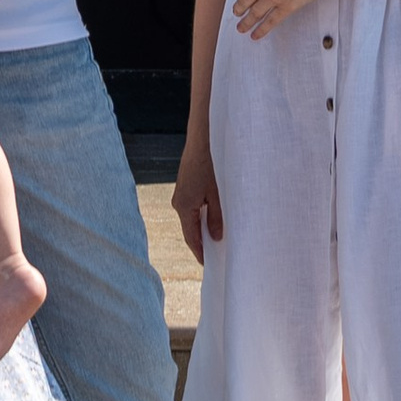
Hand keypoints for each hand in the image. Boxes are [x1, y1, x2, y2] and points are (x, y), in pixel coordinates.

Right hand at [172, 136, 223, 263]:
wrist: (204, 134)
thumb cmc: (212, 162)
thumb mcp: (219, 195)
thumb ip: (218, 218)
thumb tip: (217, 237)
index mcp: (184, 206)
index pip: (191, 237)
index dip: (201, 253)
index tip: (210, 266)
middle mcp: (179, 201)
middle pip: (191, 227)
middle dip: (204, 241)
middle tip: (219, 255)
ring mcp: (182, 191)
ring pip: (194, 215)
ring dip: (205, 225)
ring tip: (221, 236)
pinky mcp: (188, 183)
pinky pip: (195, 204)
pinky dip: (205, 213)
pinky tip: (218, 215)